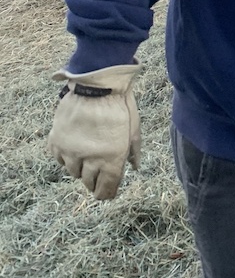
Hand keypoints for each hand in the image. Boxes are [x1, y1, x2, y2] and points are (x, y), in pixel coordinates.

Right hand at [47, 64, 140, 199]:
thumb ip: (133, 150)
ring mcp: (71, 151)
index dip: (106, 194)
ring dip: (80, 168)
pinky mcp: (57, 140)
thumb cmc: (120, 105)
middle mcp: (89, 159)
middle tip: (98, 175)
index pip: (106, 189)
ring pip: (73, 171)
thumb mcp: (134, 128)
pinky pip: (58, 157)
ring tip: (87, 157)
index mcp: (112, 159)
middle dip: (95, 181)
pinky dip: (65, 156)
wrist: (98, 84)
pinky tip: (73, 147)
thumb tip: (134, 168)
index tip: (106, 194)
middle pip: (89, 182)